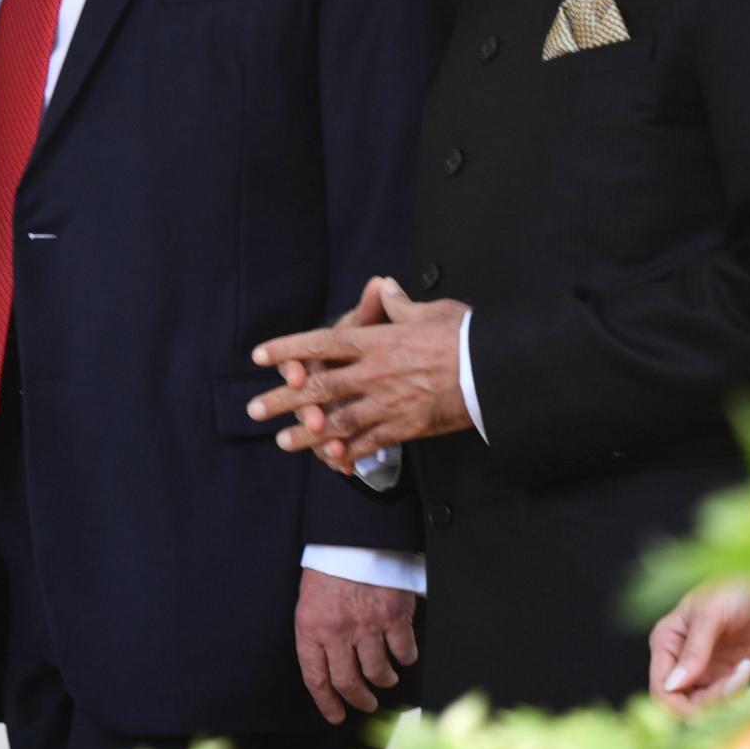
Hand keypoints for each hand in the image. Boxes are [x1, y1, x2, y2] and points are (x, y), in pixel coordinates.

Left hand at [249, 278, 469, 468]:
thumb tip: (384, 288)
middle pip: (318, 388)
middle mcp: (374, 373)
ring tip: (283, 441)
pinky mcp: (405, 427)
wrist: (494, 372)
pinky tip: (332, 460)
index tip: (262, 356)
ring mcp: (387, 403)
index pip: (323, 343)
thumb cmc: (466, 336)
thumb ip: (401, 305)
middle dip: (283, 399)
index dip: (289, 349)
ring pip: (336, 421)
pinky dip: (348, 453)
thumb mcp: (433, 310)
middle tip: (255, 410)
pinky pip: (369, 443)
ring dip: (306, 433)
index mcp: (378, 341)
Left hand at [294, 568, 417, 725]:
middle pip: (348, 681)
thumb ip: (316, 634)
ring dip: (383, 681)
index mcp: (311, 628)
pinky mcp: (394, 615)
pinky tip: (404, 657)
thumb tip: (328, 666)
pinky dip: (406, 658)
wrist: (355, 535)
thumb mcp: (309, 601)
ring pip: (377, 671)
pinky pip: (403, 649)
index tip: (336, 714)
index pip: (316, 678)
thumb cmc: (331, 566)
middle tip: (365, 704)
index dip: (327, 702)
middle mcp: (338, 632)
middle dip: (358, 699)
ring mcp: (368, 625)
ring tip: (386, 680)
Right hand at [648, 581, 749, 716]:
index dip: (677, 706)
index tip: (702, 710)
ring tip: (744, 669)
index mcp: (667, 642)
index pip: (661, 688)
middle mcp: (682, 661)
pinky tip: (747, 672)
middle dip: (708, 703)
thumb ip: (693, 651)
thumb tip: (673, 686)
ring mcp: (705, 669)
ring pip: (706, 706)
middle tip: (734, 684)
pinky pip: (727, 699)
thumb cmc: (734, 586)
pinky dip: (738, 695)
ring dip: (726, 698)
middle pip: (683, 703)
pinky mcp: (728, 674)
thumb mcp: (711, 614)